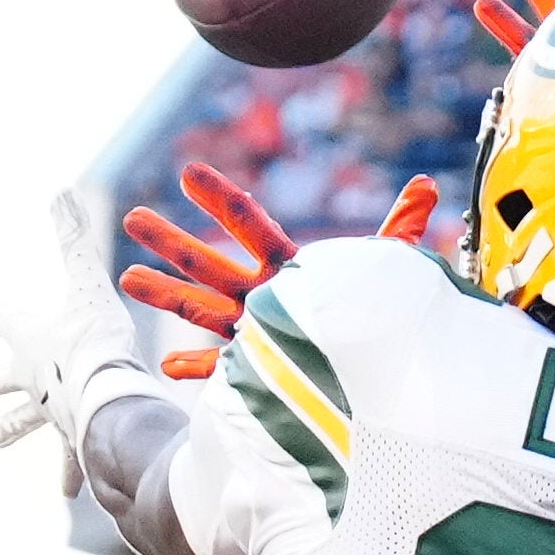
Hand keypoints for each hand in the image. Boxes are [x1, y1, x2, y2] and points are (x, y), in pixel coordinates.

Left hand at [0, 188, 138, 451]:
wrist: (108, 398)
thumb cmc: (94, 340)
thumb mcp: (85, 282)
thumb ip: (73, 237)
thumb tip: (61, 188)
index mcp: (26, 338)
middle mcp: (29, 377)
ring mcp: (48, 409)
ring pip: (20, 421)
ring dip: (5, 430)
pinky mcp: (73, 435)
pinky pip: (69, 456)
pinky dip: (70, 471)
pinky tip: (68, 492)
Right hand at [121, 164, 438, 376]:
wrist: (383, 381)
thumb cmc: (384, 321)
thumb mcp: (387, 274)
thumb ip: (400, 230)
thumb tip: (429, 186)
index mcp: (290, 270)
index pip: (251, 226)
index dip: (221, 200)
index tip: (188, 172)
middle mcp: (265, 298)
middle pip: (211, 264)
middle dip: (172, 241)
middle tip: (132, 216)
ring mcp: (256, 335)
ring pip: (201, 311)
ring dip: (164, 296)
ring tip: (126, 278)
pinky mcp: (258, 374)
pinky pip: (220, 374)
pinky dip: (196, 370)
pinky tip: (166, 366)